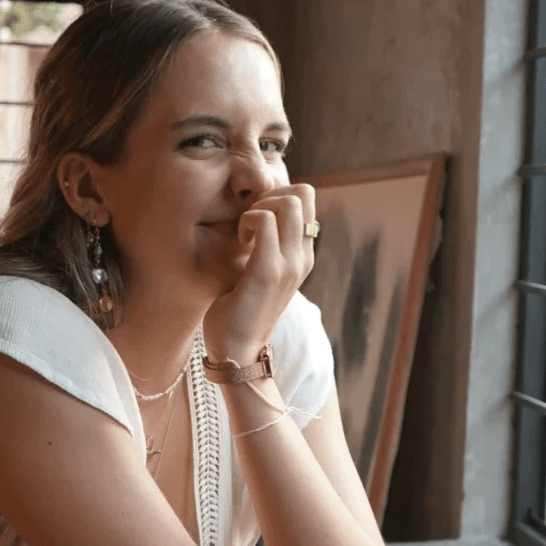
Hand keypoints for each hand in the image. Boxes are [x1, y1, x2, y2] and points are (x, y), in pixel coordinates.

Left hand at [203, 183, 315, 364]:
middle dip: (270, 195)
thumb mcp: (259, 272)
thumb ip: (264, 246)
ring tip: (246, 232)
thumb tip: (252, 217)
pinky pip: (263, 221)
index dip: (279, 195)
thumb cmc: (239, 311)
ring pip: (288, 202)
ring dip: (259, 207)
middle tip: (250, 220)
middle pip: (304, 193)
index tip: (256, 217)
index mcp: (303, 256)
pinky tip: (239, 243)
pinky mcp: (268, 270)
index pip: (307, 200)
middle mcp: (303, 257)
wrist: (238, 352)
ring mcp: (289, 264)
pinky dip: (247, 222)